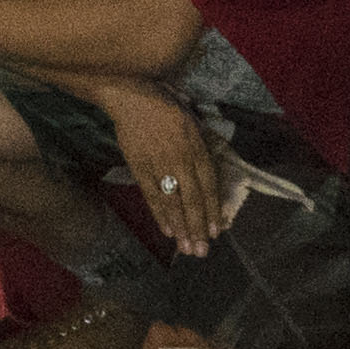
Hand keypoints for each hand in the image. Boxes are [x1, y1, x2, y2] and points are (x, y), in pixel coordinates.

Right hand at [93, 80, 230, 249]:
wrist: (132, 96)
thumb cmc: (166, 106)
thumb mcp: (192, 122)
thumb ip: (201, 147)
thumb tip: (208, 173)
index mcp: (197, 147)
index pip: (209, 185)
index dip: (212, 210)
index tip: (217, 231)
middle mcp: (181, 158)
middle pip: (193, 199)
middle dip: (198, 227)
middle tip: (202, 251)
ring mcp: (159, 164)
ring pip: (173, 201)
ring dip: (181, 227)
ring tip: (187, 248)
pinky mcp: (139, 166)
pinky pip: (152, 195)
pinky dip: (159, 214)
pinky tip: (167, 231)